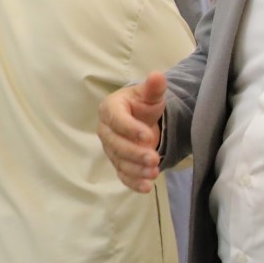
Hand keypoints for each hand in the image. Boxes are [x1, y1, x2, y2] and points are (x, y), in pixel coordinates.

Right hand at [99, 72, 166, 192]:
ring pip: (120, 162)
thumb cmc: (144, 105)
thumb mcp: (150, 95)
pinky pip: (123, 175)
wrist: (142, 119)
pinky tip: (147, 187)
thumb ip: (154, 88)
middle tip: (154, 158)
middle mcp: (106, 131)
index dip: (130, 129)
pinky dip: (134, 182)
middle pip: (116, 144)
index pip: (117, 120)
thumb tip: (157, 75)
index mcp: (110, 109)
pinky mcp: (119, 163)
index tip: (148, 136)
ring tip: (154, 172)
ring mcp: (111, 149)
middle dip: (134, 153)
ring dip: (136, 169)